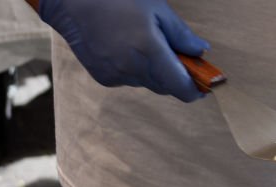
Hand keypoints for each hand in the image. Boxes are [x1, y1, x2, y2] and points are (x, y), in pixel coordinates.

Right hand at [38, 0, 208, 101]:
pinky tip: (126, 48)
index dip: (197, 89)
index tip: (204, 83)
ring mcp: (118, 76)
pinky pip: (131, 80)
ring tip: (145, 44)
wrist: (71, 2)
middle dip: (176, 75)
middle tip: (178, 55)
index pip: (182, 88)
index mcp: (150, 52)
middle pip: (168, 87)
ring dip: (155, 71)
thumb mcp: (157, 9)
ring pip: (149, 83)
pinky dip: (136, 69)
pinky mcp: (105, 79)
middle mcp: (134, 70)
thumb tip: (202, 52)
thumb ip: (181, 35)